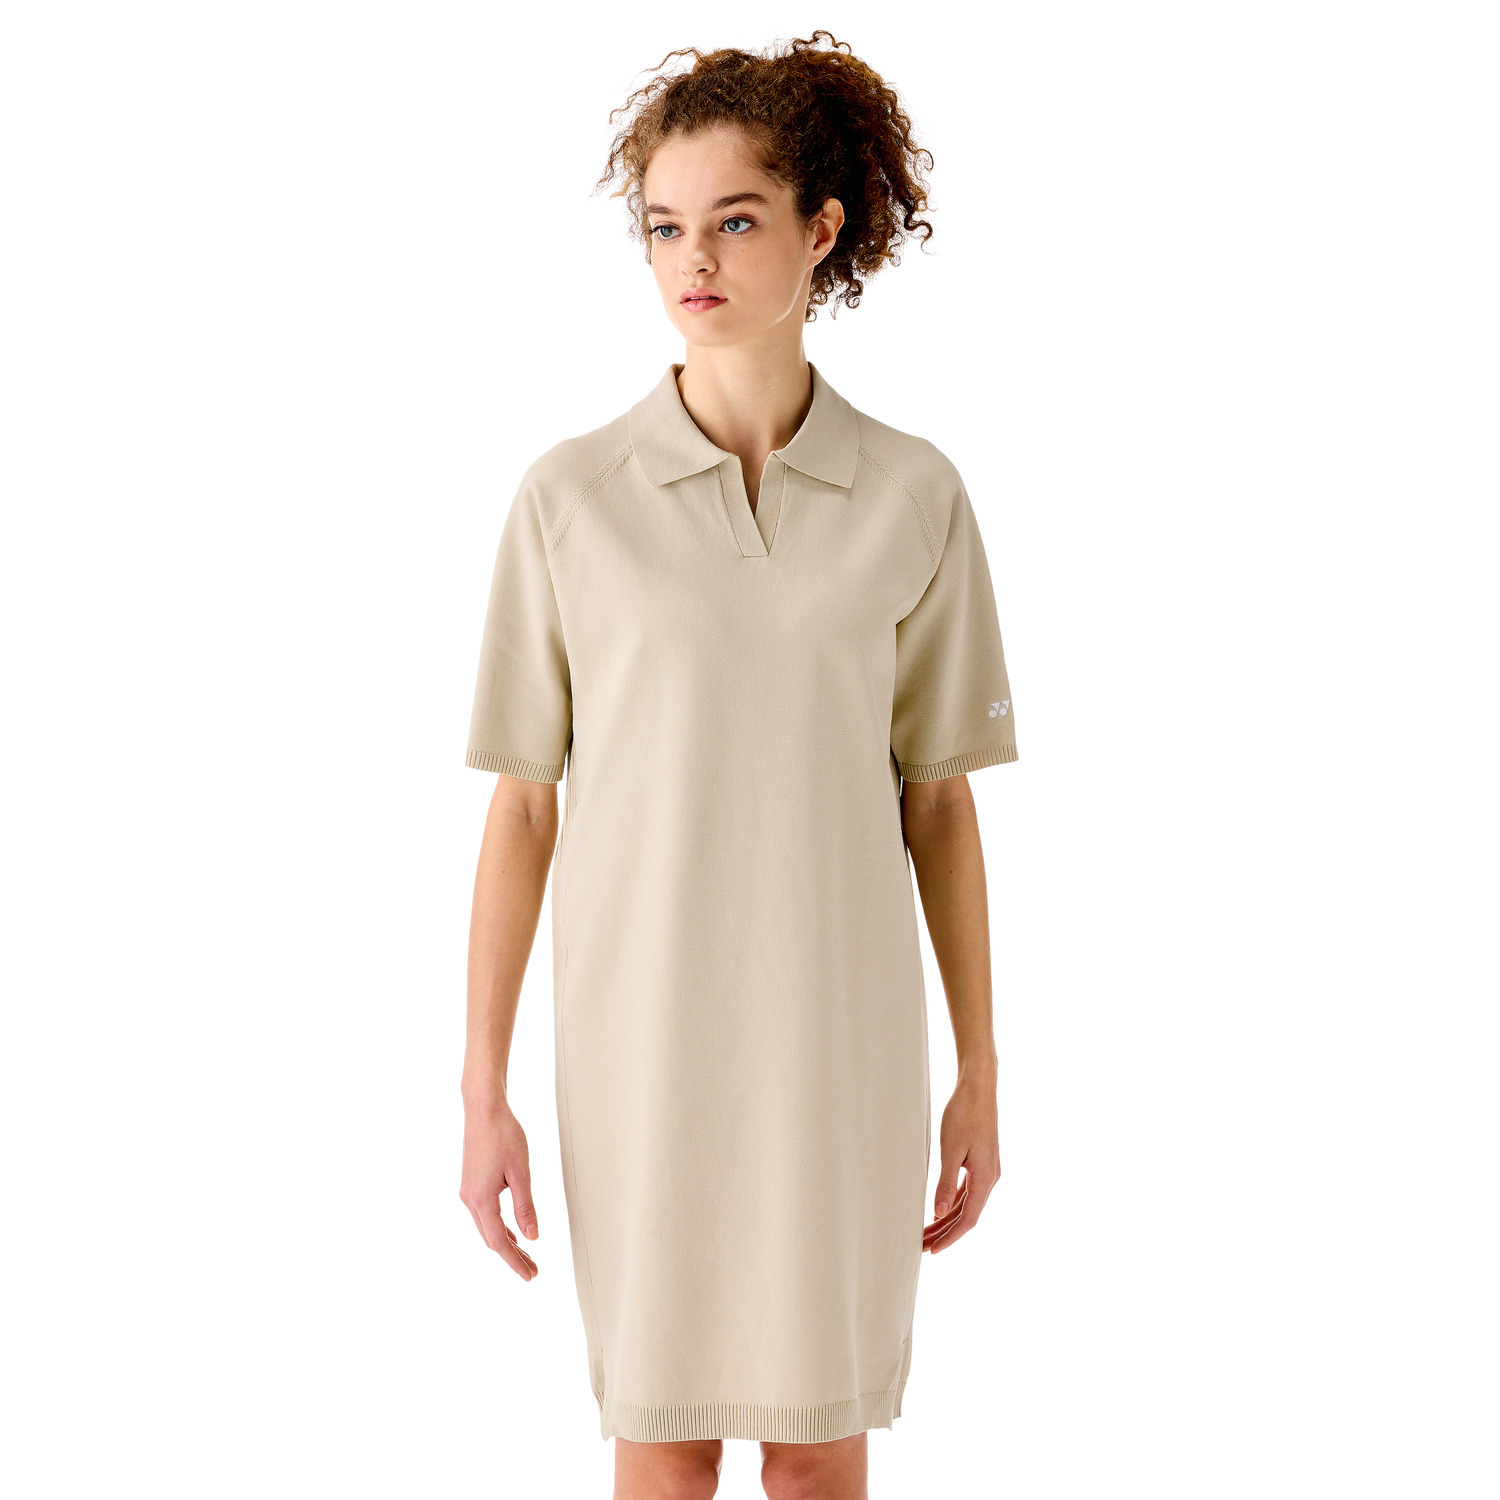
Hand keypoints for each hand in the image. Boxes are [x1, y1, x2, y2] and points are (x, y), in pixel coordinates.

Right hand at [459, 1095, 539, 1281]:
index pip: (499, 1241)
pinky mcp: (470, 1183)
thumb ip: (526, 1207)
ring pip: (486, 1227)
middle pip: (491, 1238)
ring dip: (505, 1242)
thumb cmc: (502, 1134)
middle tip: (532, 1270)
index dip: (515, 1261)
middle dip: (511, 1256)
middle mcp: (469, 1199)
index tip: (530, 1275)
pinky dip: (498, 1226)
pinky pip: (484, 1214)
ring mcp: (468, 1191)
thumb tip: (533, 1236)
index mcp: (481, 1199)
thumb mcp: (520, 1172)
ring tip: (525, 1254)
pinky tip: (510, 1230)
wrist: (483, 1109)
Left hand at [922, 1076, 1000, 1254]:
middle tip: (923, 1245)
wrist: (979, 1087)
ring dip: (948, 1219)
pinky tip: (941, 1208)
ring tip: (927, 1231)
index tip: (933, 1250)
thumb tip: (939, 1213)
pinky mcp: (982, 1161)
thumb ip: (946, 1183)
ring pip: (969, 1204)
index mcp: (985, 1178)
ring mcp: (988, 1170)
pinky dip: (955, 1203)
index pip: (968, 1219)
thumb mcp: (951, 1150)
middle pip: (968, 1215)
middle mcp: (990, 1177)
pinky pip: (969, 1190)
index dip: (950, 1237)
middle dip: (945, 1232)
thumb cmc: (964, 1114)